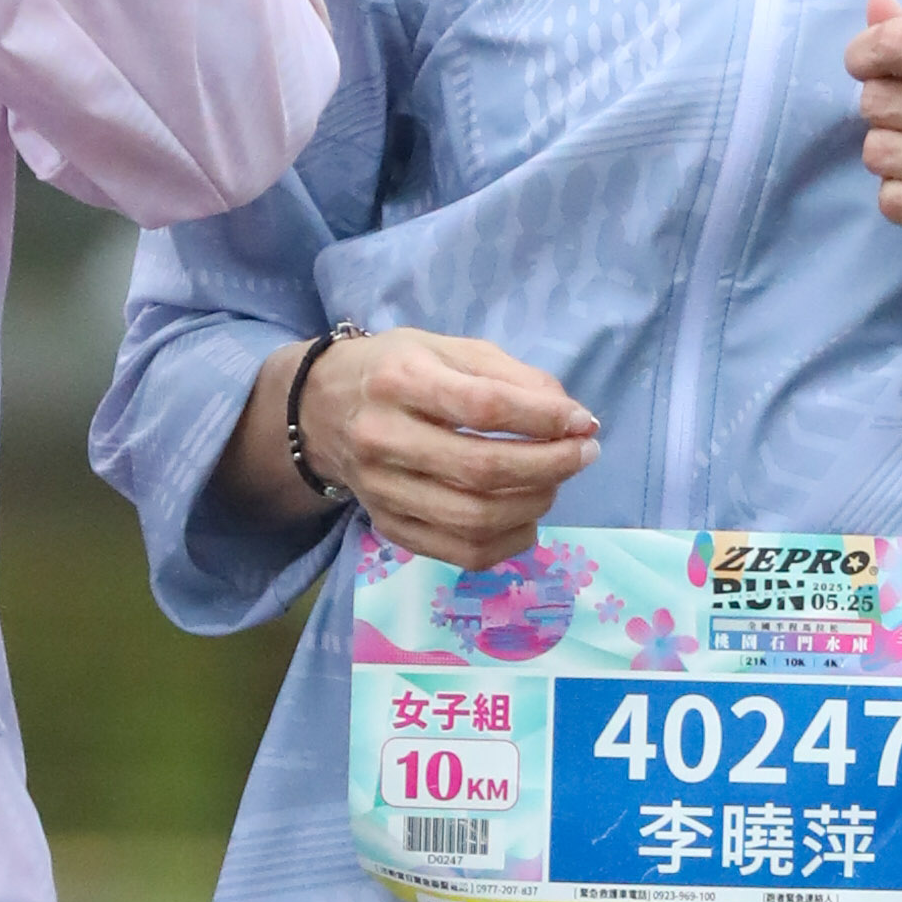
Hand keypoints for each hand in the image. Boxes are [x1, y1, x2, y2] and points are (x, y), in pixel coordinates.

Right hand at [270, 326, 601, 571]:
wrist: (317, 408)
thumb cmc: (396, 369)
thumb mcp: (448, 349)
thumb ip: (512, 376)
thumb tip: (573, 418)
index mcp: (400, 381)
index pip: (484, 408)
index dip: (545, 420)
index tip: (584, 423)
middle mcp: (384, 438)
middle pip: (481, 471)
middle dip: (551, 466)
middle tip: (584, 454)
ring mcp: (382, 491)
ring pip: (474, 519)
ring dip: (535, 505)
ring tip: (555, 482)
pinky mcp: (388, 526)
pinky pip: (459, 552)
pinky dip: (508, 542)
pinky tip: (527, 517)